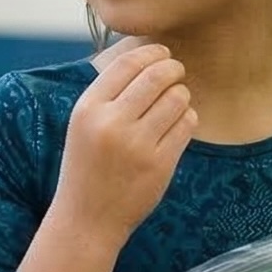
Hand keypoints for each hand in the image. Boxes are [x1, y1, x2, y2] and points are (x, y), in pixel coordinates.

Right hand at [55, 44, 196, 245]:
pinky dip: (187, 118)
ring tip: (175, 102)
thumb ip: (109, 93)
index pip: (127, 64)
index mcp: (88, 109)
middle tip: (177, 71)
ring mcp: (137, 145)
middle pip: (157, 76)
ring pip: (177, 98)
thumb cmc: (87, 166)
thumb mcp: (83, 124)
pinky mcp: (159, 164)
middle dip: (173, 68)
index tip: (162, 53)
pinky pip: (186, 125)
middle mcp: (111, 123)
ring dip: (182, 95)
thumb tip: (146, 55)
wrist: (87, 219)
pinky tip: (178, 124)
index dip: (151, 52)